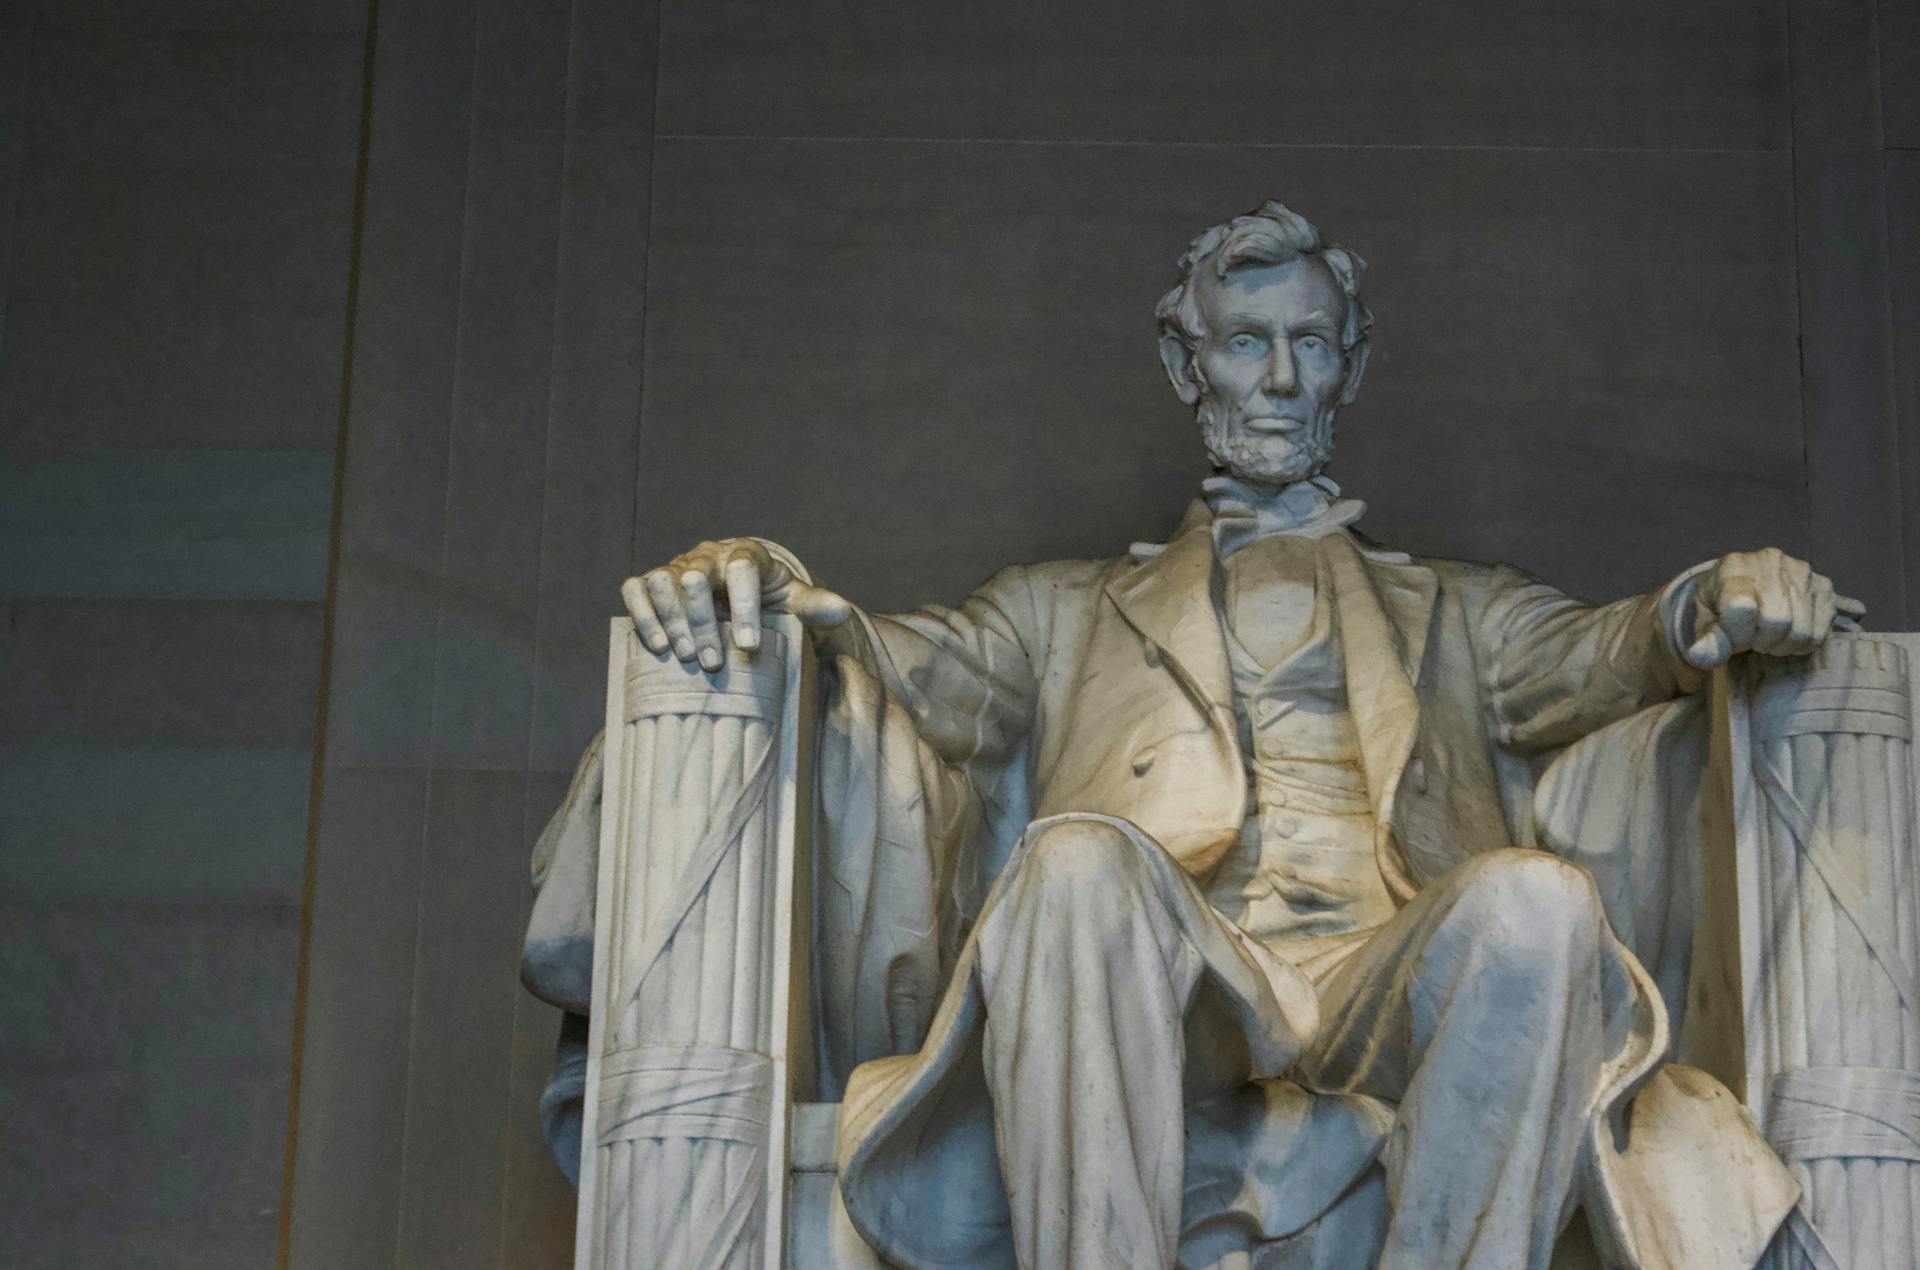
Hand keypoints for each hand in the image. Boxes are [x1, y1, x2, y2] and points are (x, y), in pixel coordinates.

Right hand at [621, 538, 851, 669]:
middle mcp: (708, 555)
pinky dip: (642, 614)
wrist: (739, 590)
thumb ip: (815, 606)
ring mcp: (677, 567)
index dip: (744, 607)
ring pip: (663, 581)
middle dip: (703, 622)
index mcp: (747, 554)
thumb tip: (841, 609)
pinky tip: (657, 646)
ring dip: (672, 620)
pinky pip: (636, 589)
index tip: (748, 646)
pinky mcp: (652, 583)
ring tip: (686, 657)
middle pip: (696, 577)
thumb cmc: (769, 600)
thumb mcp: (794, 601)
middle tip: (713, 663)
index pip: (743, 569)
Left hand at [1684, 548, 1864, 669]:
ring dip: (1780, 644)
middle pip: (1776, 623)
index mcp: (1733, 566)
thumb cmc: (1720, 608)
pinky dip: (1800, 644)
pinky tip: (1785, 633)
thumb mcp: (1704, 623)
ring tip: (1766, 635)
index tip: (1731, 636)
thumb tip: (1700, 657)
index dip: (1736, 634)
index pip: (1741, 608)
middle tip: (1750, 637)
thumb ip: (1706, 640)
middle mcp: (1771, 561)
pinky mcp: (1824, 587)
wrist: (1742, 588)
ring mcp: (1802, 571)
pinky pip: (1818, 634)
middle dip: (1759, 641)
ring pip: (1800, 631)